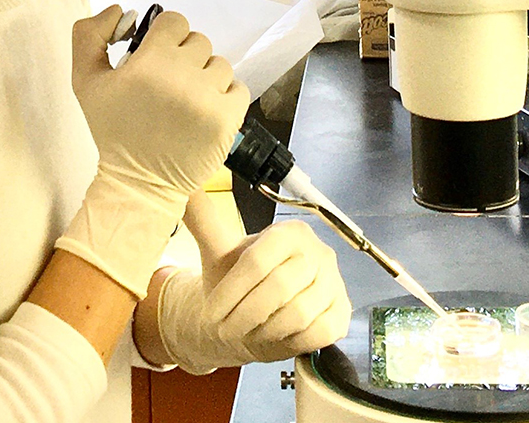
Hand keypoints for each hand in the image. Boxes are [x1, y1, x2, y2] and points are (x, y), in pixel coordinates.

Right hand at [55, 5, 249, 299]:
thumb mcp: (85, 81)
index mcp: (150, 61)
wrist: (138, 183)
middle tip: (168, 85)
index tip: (156, 59)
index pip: (175, 22)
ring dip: (206, 78)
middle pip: (199, 42)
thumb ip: (90, 36)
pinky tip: (205, 111)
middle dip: (184, 58)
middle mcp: (183, 75)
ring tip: (187, 101)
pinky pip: (239, 89)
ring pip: (219, 64)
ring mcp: (209, 98)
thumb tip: (117, 10)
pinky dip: (226, 97)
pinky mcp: (228, 119)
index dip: (165, 38)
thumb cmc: (113, 131)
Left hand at [156, 219, 351, 373]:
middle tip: (225, 328)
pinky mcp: (342, 314)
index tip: (211, 313)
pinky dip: (289, 341)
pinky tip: (274, 336)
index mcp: (289, 233)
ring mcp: (335, 283)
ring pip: (296, 315)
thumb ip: (203, 219)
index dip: (230, 292)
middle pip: (277, 289)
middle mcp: (319, 252)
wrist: (262, 315)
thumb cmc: (240, 284)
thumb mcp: (219, 252)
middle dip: (244, 316)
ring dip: (264, 330)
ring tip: (247, 332)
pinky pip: (315, 334)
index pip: (257, 261)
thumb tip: (186, 186)